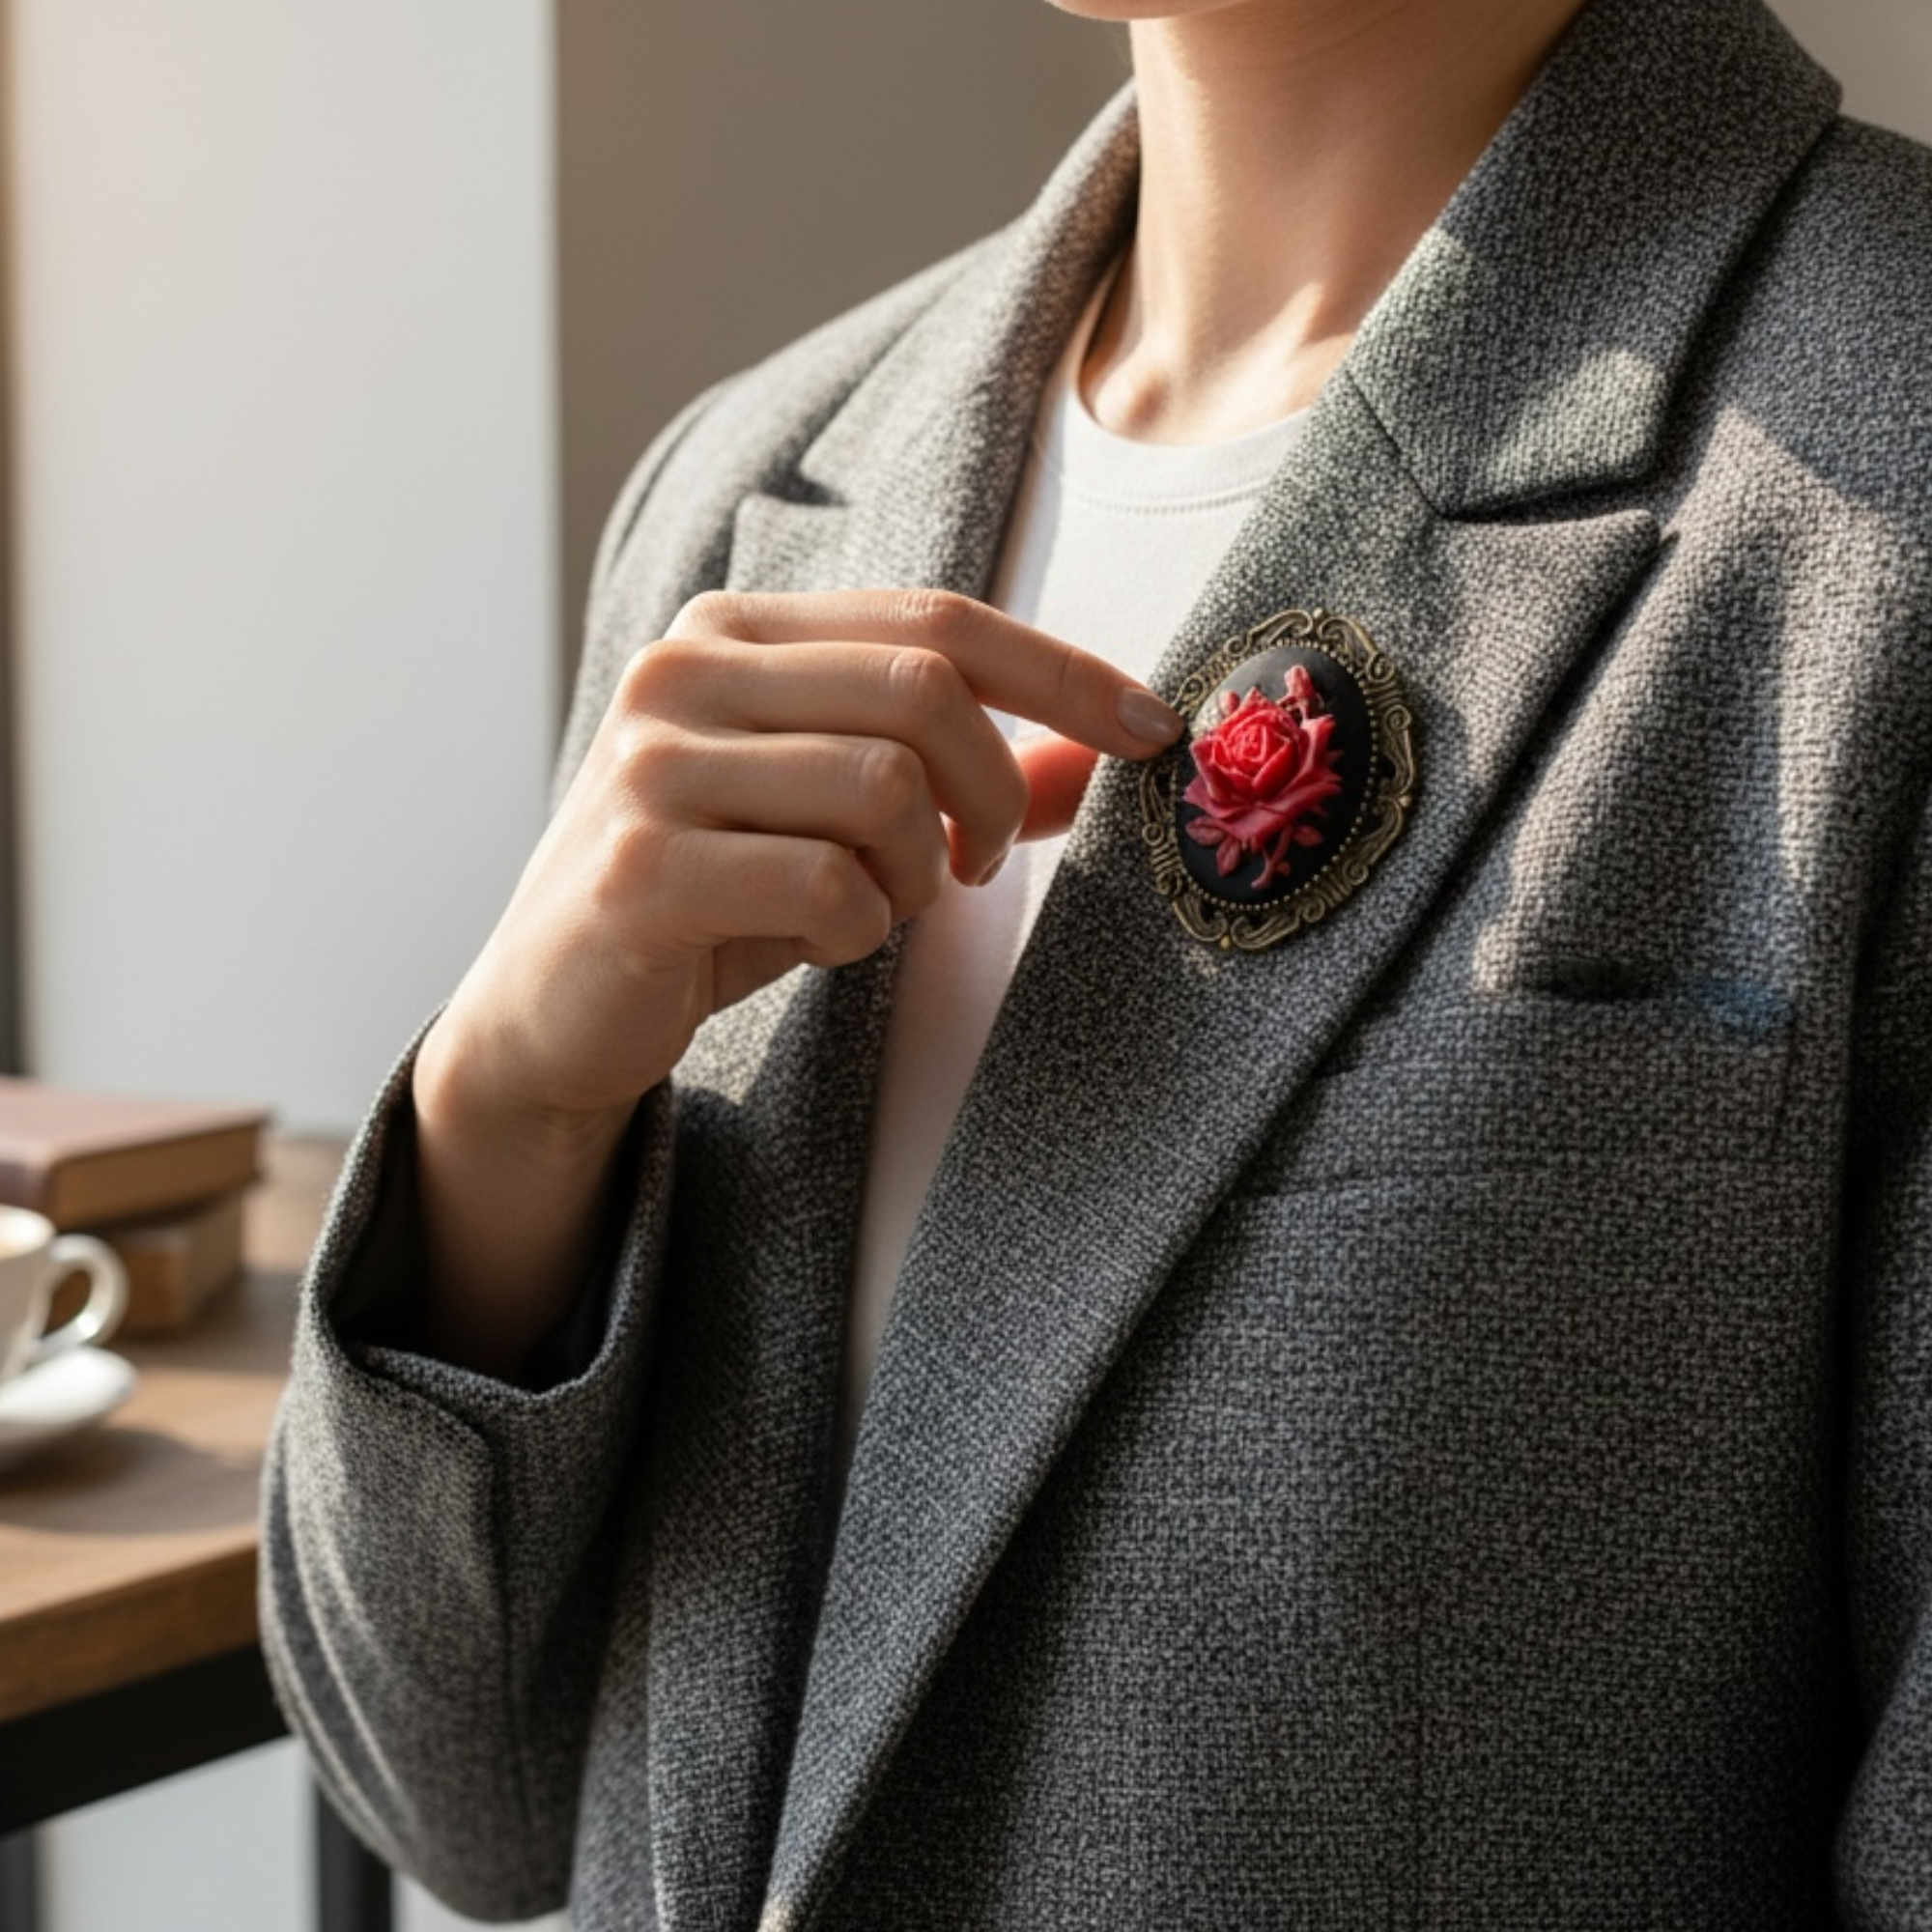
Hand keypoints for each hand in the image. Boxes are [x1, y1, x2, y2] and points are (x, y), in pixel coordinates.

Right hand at [425, 588, 1180, 1129]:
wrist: (555, 1005)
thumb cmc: (712, 897)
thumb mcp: (837, 821)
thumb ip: (955, 779)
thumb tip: (1093, 758)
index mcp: (733, 631)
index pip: (936, 620)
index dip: (1062, 673)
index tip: (1150, 728)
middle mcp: (684, 671)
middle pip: (923, 689)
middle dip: (993, 790)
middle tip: (980, 863)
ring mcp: (654, 765)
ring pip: (882, 785)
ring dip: (918, 870)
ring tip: (879, 905)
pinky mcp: (643, 867)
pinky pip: (828, 884)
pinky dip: (857, 929)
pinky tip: (821, 941)